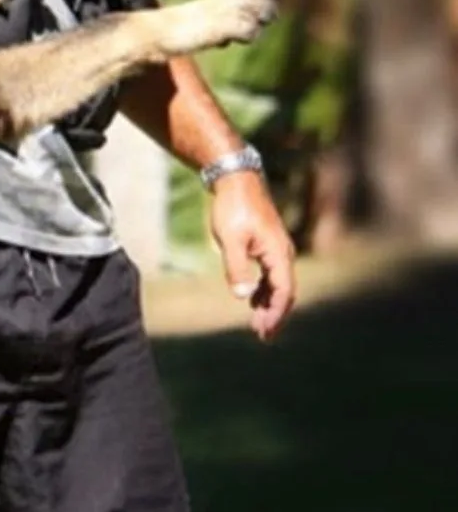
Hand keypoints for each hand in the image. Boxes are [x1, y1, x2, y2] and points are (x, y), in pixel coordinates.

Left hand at [209, 171, 295, 340]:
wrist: (235, 178)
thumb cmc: (232, 207)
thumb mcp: (230, 239)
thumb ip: (236, 268)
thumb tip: (242, 297)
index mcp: (278, 253)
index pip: (284, 292)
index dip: (276, 314)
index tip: (265, 332)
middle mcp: (283, 252)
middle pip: (285, 291)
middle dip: (275, 314)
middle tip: (262, 335)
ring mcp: (276, 247)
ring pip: (278, 282)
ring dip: (270, 303)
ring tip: (258, 323)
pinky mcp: (267, 242)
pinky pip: (272, 272)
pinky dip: (265, 288)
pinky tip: (254, 298)